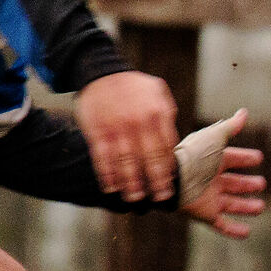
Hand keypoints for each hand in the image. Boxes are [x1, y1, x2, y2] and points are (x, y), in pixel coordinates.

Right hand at [76, 69, 177, 202]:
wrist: (101, 71)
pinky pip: (102, 157)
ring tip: (135, 198)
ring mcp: (116, 128)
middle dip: (155, 182)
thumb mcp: (158, 92)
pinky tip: (111, 187)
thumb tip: (173, 142)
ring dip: (130, 183)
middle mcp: (138, 123)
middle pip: (149, 159)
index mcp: (157, 113)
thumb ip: (167, 115)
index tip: (171, 184)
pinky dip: (106, 174)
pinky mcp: (97, 131)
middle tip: (159, 198)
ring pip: (125, 162)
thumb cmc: (133, 86)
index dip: (168, 169)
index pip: (166, 148)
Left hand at [173, 107, 266, 237]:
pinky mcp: (206, 215)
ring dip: (246, 206)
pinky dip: (234, 230)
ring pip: (232, 204)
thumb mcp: (215, 137)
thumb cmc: (194, 155)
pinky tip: (247, 232)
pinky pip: (222, 225)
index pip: (233, 159)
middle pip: (234, 183)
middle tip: (262, 184)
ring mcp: (209, 198)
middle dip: (248, 184)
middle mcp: (212, 180)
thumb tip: (244, 112)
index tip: (258, 158)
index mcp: (213, 161)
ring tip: (260, 207)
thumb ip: (230, 127)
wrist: (174, 178)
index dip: (245, 158)